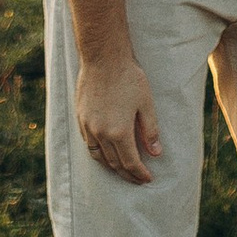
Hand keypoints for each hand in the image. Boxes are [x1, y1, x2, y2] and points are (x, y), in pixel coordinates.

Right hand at [75, 55, 163, 183]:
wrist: (103, 57)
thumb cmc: (128, 77)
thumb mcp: (146, 103)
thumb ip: (150, 130)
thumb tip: (156, 153)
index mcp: (119, 132)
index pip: (130, 162)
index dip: (139, 174)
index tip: (147, 179)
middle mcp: (101, 133)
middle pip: (114, 163)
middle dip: (127, 174)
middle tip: (137, 179)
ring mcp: (88, 126)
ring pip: (98, 156)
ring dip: (110, 166)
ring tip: (121, 169)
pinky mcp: (80, 117)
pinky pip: (89, 143)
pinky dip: (98, 152)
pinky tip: (105, 151)